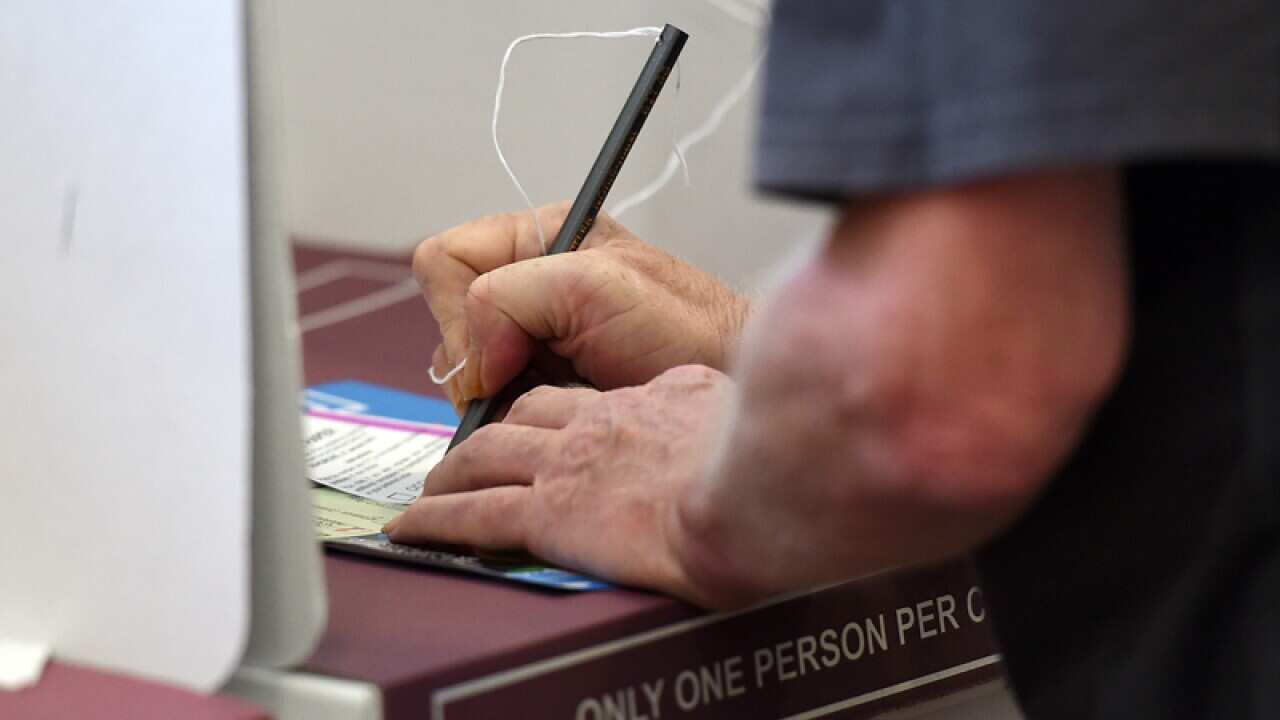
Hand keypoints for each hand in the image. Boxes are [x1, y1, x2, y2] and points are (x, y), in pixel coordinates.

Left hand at [384, 365, 733, 605]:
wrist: (759, 492)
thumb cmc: (770, 462)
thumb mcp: (750, 413)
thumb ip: (719, 409)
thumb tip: (718, 413)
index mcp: (654, 397)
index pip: (589, 393)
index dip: (556, 405)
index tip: (548, 420)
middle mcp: (602, 422)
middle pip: (527, 414)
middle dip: (495, 428)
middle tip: (474, 449)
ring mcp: (571, 464)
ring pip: (488, 455)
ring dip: (454, 470)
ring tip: (434, 486)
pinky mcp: (552, 510)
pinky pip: (476, 514)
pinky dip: (436, 521)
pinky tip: (412, 529)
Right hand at [413, 204, 749, 411]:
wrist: (730, 382)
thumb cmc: (682, 329)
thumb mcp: (591, 286)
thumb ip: (506, 298)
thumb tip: (469, 362)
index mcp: (536, 236)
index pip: (442, 261)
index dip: (459, 313)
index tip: (506, 353)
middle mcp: (527, 280)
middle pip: (446, 320)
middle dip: (481, 359)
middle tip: (536, 378)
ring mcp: (533, 334)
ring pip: (464, 369)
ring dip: (501, 391)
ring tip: (561, 392)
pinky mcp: (542, 379)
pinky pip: (491, 402)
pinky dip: (516, 413)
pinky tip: (562, 409)